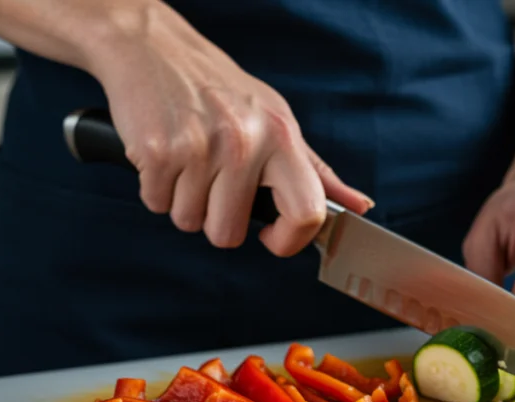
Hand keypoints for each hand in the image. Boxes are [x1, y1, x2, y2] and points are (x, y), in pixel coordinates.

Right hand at [87, 4, 371, 255]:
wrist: (154, 48)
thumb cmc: (220, 89)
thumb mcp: (277, 120)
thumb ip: (316, 171)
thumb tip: (360, 205)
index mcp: (282, 136)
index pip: (307, 213)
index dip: (288, 241)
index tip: (271, 237)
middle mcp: (245, 141)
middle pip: (228, 234)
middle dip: (215, 220)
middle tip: (212, 181)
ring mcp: (199, 147)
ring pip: (189, 221)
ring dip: (183, 200)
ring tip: (187, 160)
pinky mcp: (157, 151)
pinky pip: (156, 204)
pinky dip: (155, 187)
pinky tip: (165, 154)